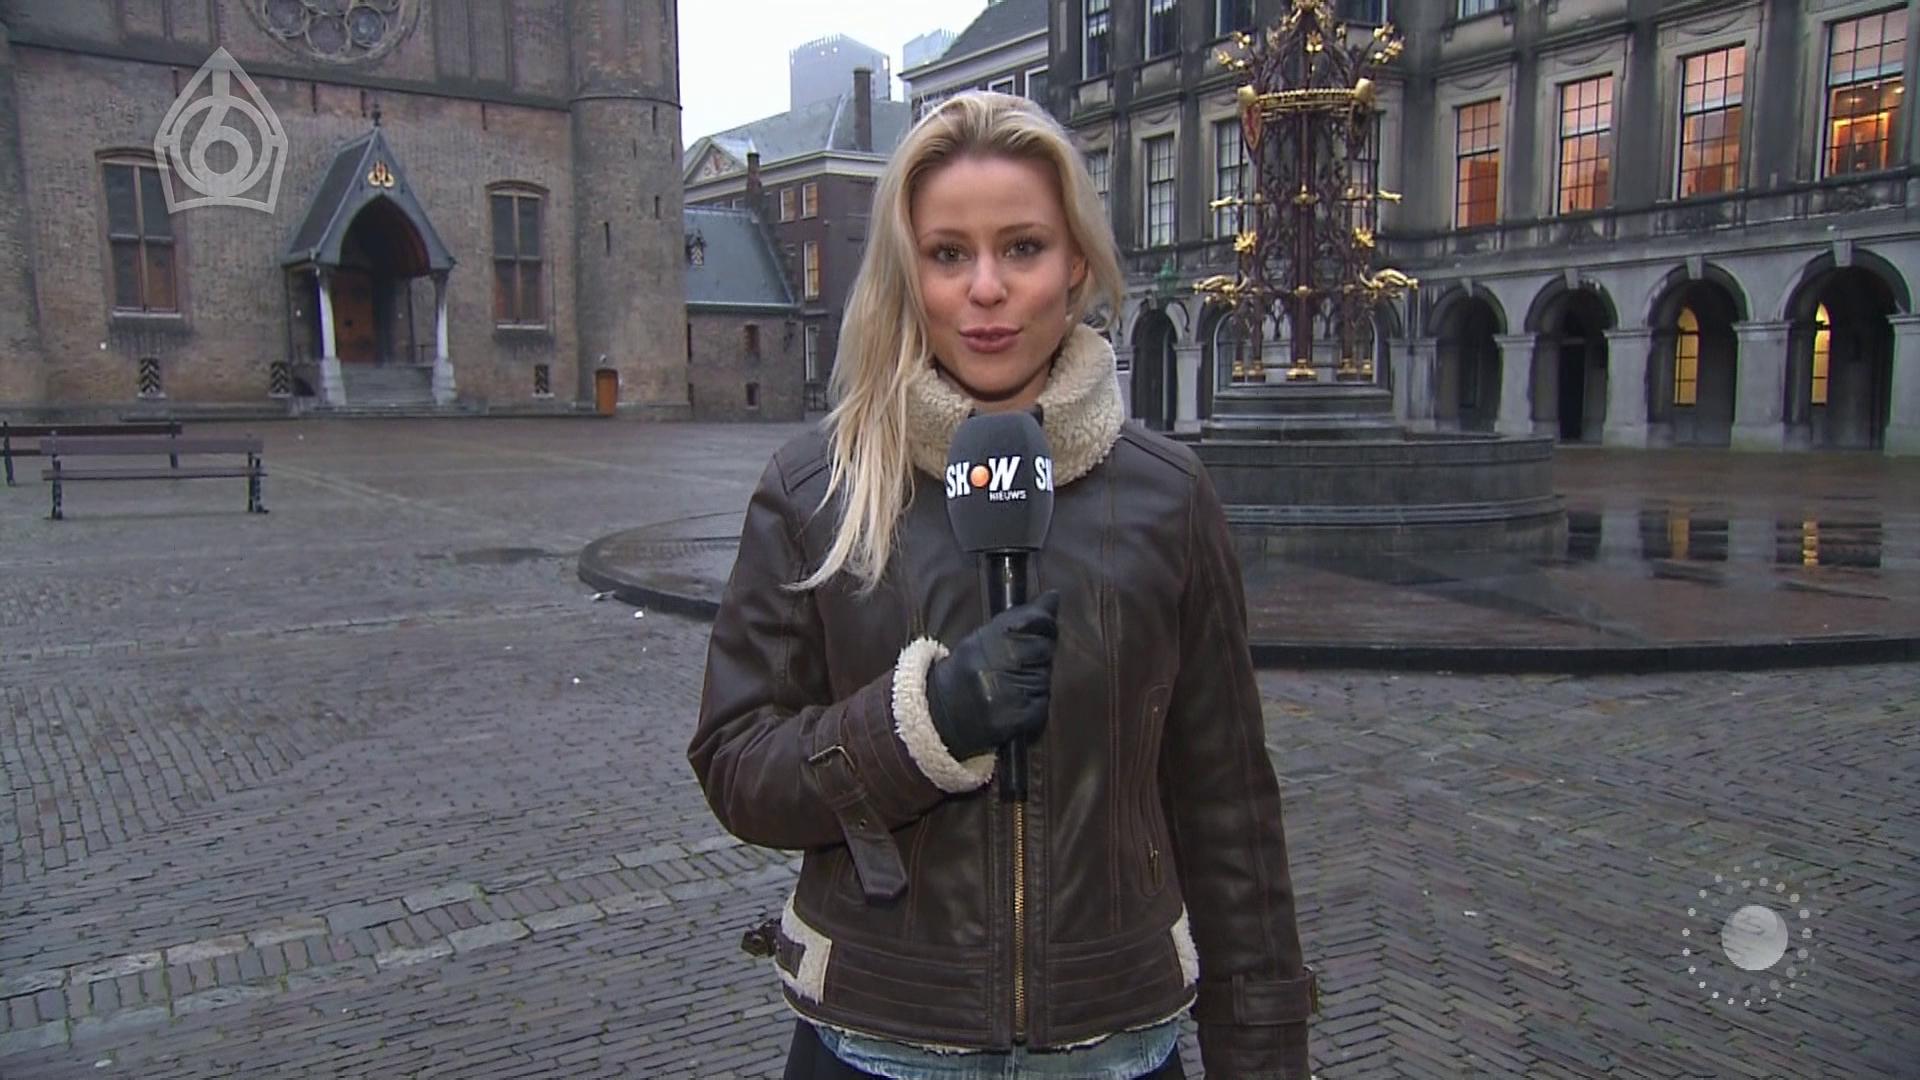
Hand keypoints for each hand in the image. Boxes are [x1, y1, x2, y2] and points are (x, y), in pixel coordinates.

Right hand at [926, 591, 1059, 760]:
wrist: (940, 716)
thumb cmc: (965, 671)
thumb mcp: (980, 638)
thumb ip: (1019, 618)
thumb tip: (1054, 597)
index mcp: (981, 644)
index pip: (1033, 623)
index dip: (1044, 624)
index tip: (1042, 626)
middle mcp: (993, 670)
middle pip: (1043, 651)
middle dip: (1040, 652)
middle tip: (1021, 661)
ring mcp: (1006, 698)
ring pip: (1044, 677)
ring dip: (1037, 678)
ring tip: (1014, 682)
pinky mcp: (1016, 721)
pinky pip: (1042, 704)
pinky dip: (1036, 702)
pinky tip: (1017, 702)